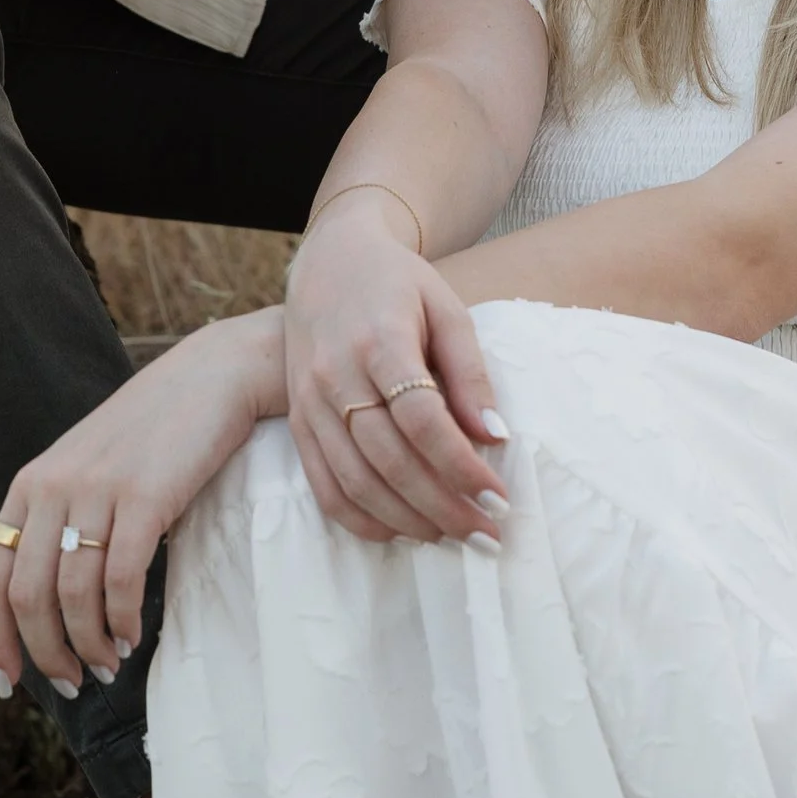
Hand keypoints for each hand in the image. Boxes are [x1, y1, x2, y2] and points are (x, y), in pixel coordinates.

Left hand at [0, 310, 282, 698]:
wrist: (212, 377)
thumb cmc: (154, 434)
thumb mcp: (88, 469)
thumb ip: (62, 520)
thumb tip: (51, 602)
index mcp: (30, 486)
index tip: (10, 681)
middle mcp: (53, 487)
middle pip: (28, 596)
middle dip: (46, 653)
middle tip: (71, 684)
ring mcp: (98, 490)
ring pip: (73, 594)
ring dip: (88, 644)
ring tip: (108, 666)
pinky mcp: (146, 496)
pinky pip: (122, 578)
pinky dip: (121, 619)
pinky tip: (132, 635)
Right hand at [284, 203, 509, 545]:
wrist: (328, 262)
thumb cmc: (398, 284)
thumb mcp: (446, 309)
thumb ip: (470, 373)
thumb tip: (495, 437)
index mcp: (379, 339)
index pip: (422, 418)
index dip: (462, 465)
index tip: (499, 496)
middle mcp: (336, 375)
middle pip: (390, 459)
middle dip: (444, 506)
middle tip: (488, 534)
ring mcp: (309, 402)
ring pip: (356, 481)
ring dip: (408, 520)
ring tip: (453, 536)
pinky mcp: (296, 420)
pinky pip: (323, 486)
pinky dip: (361, 520)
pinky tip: (400, 532)